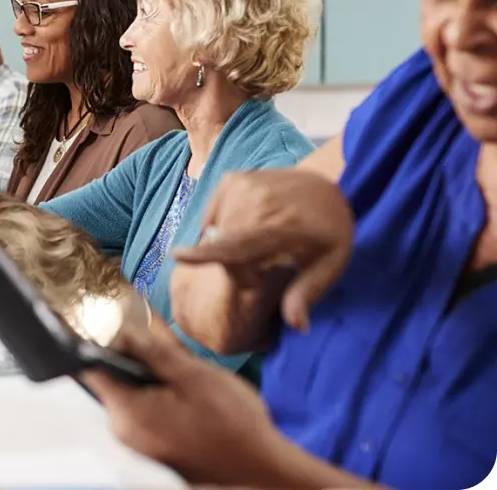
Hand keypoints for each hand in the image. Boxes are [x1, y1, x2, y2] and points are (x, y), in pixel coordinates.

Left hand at [79, 319, 292, 486]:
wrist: (263, 471)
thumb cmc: (233, 423)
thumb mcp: (194, 375)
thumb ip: (153, 351)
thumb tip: (121, 328)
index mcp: (127, 413)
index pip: (91, 367)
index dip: (95, 339)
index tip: (109, 318)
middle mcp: (123, 432)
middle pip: (112, 378)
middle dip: (131, 356)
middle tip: (161, 343)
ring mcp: (138, 444)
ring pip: (130, 393)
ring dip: (148, 376)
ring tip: (180, 370)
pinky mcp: (153, 449)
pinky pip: (143, 411)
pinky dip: (156, 395)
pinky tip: (184, 392)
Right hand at [172, 169, 353, 332]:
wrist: (325, 184)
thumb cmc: (328, 233)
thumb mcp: (329, 266)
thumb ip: (306, 294)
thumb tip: (297, 327)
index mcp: (285, 226)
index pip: (240, 243)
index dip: (207, 252)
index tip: (177, 257)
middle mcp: (260, 199)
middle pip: (224, 241)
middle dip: (233, 265)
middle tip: (259, 273)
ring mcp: (243, 184)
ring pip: (216, 227)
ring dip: (224, 246)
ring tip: (256, 250)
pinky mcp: (231, 179)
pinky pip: (213, 213)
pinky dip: (221, 227)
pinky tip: (243, 229)